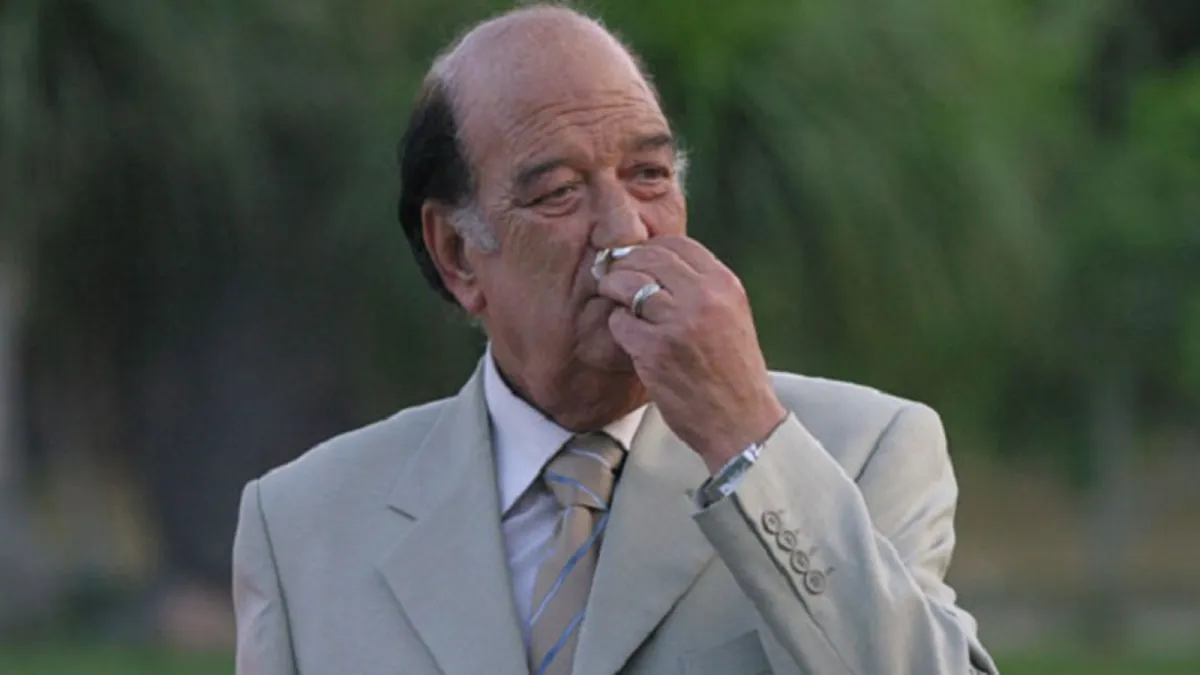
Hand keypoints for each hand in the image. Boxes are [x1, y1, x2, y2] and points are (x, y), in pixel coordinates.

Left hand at [596, 236, 787, 472]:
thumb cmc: (732, 372)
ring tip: (617, 305)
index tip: (637, 261)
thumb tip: (657, 262)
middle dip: (625, 265)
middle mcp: (704, 297)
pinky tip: (629, 339)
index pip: (678, 244)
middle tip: (614, 278)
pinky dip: (618, 327)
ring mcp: (678, 323)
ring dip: (615, 291)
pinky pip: (620, 322)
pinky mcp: (655, 350)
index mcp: (725, 285)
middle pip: (648, 258)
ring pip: (628, 283)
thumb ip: (702, 288)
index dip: (650, 249)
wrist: (742, 423)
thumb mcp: (731, 316)